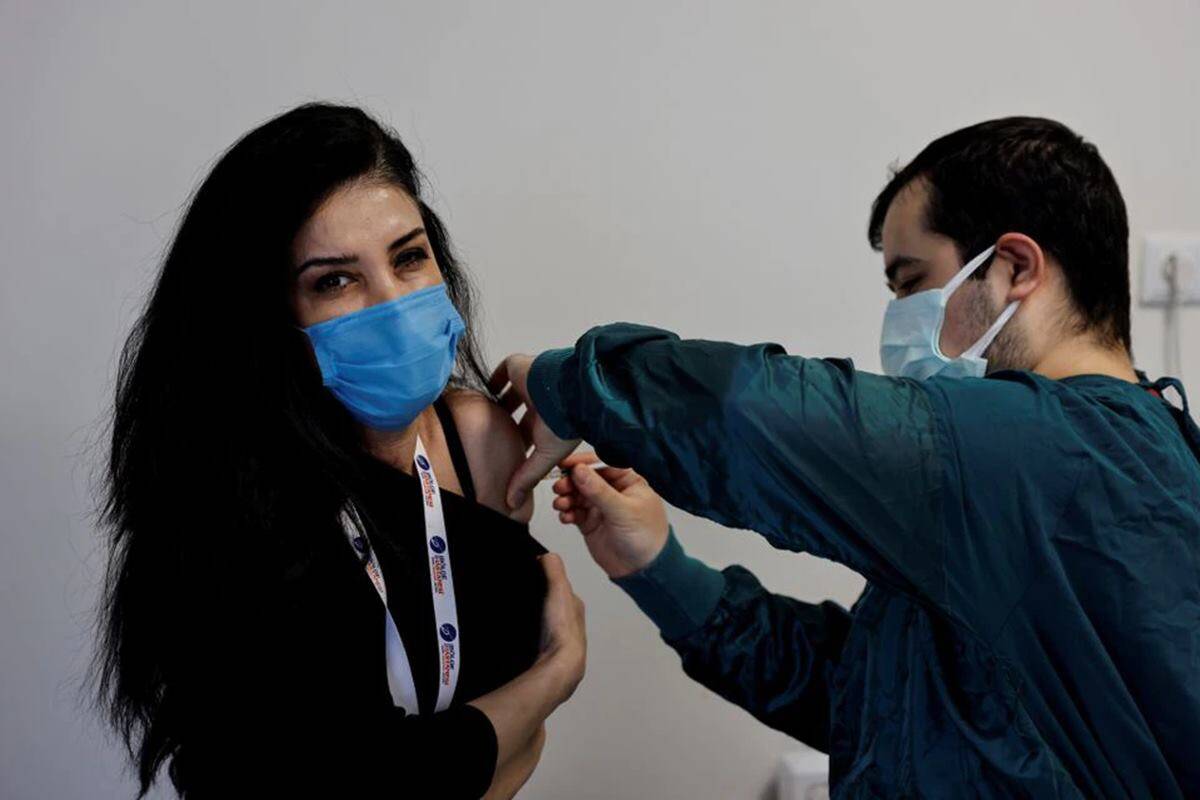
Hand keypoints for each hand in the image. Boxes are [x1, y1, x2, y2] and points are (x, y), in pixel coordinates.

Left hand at [490, 354, 580, 509]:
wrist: (568, 390)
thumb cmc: (565, 423)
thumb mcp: (545, 457)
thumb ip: (527, 477)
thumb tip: (513, 503)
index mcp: (547, 423)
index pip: (529, 435)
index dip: (518, 443)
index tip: (506, 452)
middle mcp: (539, 404)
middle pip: (519, 415)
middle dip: (506, 424)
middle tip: (489, 433)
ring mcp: (529, 386)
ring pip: (510, 395)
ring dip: (499, 402)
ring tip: (481, 412)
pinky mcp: (520, 368)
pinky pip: (502, 374)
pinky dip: (493, 381)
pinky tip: (483, 389)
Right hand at [535, 553, 585, 703]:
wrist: (559, 664)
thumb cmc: (563, 629)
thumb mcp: (558, 589)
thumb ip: (554, 569)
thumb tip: (547, 555)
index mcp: (575, 607)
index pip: (562, 588)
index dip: (548, 580)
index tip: (533, 574)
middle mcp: (570, 624)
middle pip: (553, 607)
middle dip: (541, 602)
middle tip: (523, 595)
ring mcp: (559, 640)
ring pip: (546, 624)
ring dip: (535, 620)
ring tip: (519, 615)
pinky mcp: (547, 653)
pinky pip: (537, 639)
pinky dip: (530, 635)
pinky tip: (521, 634)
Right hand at [552, 453, 669, 578]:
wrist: (643, 571)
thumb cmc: (647, 538)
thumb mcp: (623, 511)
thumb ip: (599, 491)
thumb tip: (579, 470)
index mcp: (628, 480)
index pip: (602, 463)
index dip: (583, 462)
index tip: (565, 464)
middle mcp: (613, 490)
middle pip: (585, 478)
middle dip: (570, 482)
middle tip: (560, 488)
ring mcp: (600, 506)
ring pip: (577, 494)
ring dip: (566, 497)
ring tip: (561, 505)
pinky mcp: (590, 521)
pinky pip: (574, 511)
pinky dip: (567, 512)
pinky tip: (566, 517)